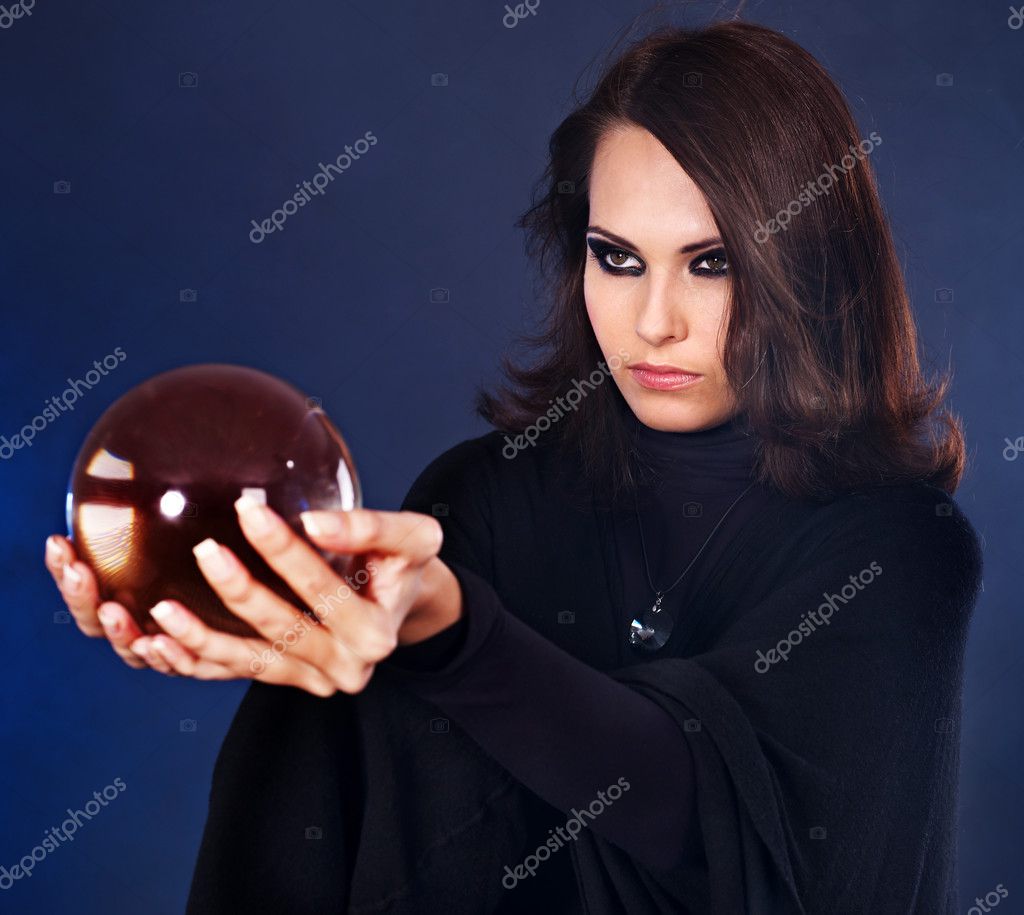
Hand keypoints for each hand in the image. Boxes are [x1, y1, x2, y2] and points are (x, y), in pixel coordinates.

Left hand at [43, 497, 462, 695]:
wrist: (403, 600)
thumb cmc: (404, 562)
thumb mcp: (413, 536)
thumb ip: (370, 526)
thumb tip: (315, 522)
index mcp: (375, 632)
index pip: (322, 588)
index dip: (282, 550)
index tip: (247, 509)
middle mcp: (347, 666)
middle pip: (282, 628)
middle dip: (239, 590)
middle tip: (204, 550)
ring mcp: (316, 680)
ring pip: (250, 663)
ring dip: (202, 640)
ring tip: (161, 611)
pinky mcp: (291, 680)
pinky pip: (237, 675)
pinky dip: (196, 662)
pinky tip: (158, 645)